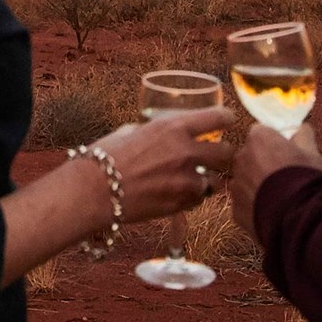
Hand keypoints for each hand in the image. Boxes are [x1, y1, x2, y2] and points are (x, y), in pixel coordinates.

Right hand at [94, 108, 234, 221]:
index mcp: (173, 127)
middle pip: (227, 152)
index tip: (228, 121)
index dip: (226, 119)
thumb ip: (153, 132)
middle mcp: (186, 151)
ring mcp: (186, 180)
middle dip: (224, 153)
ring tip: (194, 179)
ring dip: (209, 179)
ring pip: (217, 180)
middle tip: (217, 156)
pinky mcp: (181, 203)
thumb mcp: (130, 132)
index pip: (218, 118)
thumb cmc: (104, 157)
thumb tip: (159, 133)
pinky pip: (199, 199)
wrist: (92, 191)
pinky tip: (178, 193)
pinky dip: (193, 196)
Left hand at [227, 124, 321, 230]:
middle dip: (263, 163)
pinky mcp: (235, 209)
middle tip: (284, 177)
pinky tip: (273, 213)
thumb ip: (304, 136)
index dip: (275, 143)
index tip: (287, 154)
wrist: (301, 219)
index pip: (261, 133)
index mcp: (258, 139)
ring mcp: (236, 185)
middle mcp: (240, 158)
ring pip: (245, 180)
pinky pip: (244, 203)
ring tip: (280, 198)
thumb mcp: (313, 154)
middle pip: (250, 156)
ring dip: (257, 185)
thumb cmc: (307, 180)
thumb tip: (302, 128)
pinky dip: (255, 206)